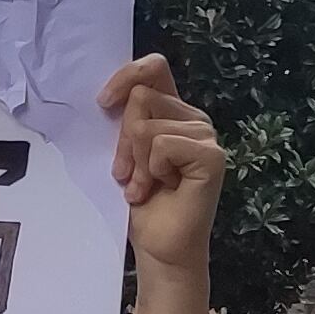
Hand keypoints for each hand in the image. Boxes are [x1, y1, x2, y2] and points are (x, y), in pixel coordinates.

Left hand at [101, 55, 219, 313]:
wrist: (158, 246)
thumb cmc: (140, 202)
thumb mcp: (125, 151)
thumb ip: (125, 119)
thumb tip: (111, 94)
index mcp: (173, 110)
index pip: (153, 67)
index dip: (126, 75)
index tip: (103, 103)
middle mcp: (193, 118)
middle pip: (141, 97)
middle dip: (123, 140)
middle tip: (128, 174)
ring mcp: (206, 136)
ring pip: (147, 125)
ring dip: (136, 162)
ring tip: (143, 186)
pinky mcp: (211, 156)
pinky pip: (162, 144)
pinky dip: (151, 169)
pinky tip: (160, 188)